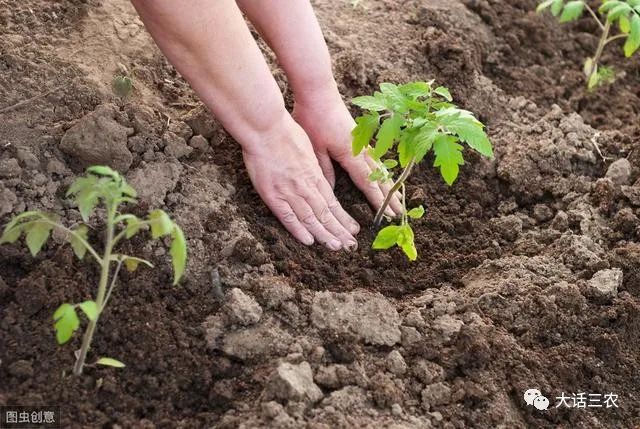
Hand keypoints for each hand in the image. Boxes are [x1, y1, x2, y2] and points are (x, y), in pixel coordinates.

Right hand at [242, 112, 359, 249]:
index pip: (332, 202)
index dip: (343, 218)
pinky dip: (299, 230)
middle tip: (351, 245)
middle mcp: (305, 186)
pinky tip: (310, 241)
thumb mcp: (308, 148)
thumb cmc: (285, 132)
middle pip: (326, 213)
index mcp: (314, 174)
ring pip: (311, 218)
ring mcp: (289, 191)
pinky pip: (287, 216)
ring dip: (324, 234)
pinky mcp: (272, 195)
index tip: (353, 229)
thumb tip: (317, 176)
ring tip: (336, 247)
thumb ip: (313, 166)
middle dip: (339, 231)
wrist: (265, 128)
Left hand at [293, 87, 402, 215]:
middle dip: (389, 196)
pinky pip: (375, 158)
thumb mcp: (314, 148)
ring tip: (397, 198)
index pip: (367, 182)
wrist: (318, 91)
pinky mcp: (359, 135)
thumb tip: (331, 192)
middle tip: (400, 213)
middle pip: (379, 176)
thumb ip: (325, 170)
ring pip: (379, 167)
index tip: (387, 215)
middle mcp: (360, 149)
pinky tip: (384, 175)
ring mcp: (362, 141)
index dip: (377, 200)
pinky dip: (382, 170)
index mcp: (350, 154)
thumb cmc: (313, 118)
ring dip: (388, 184)